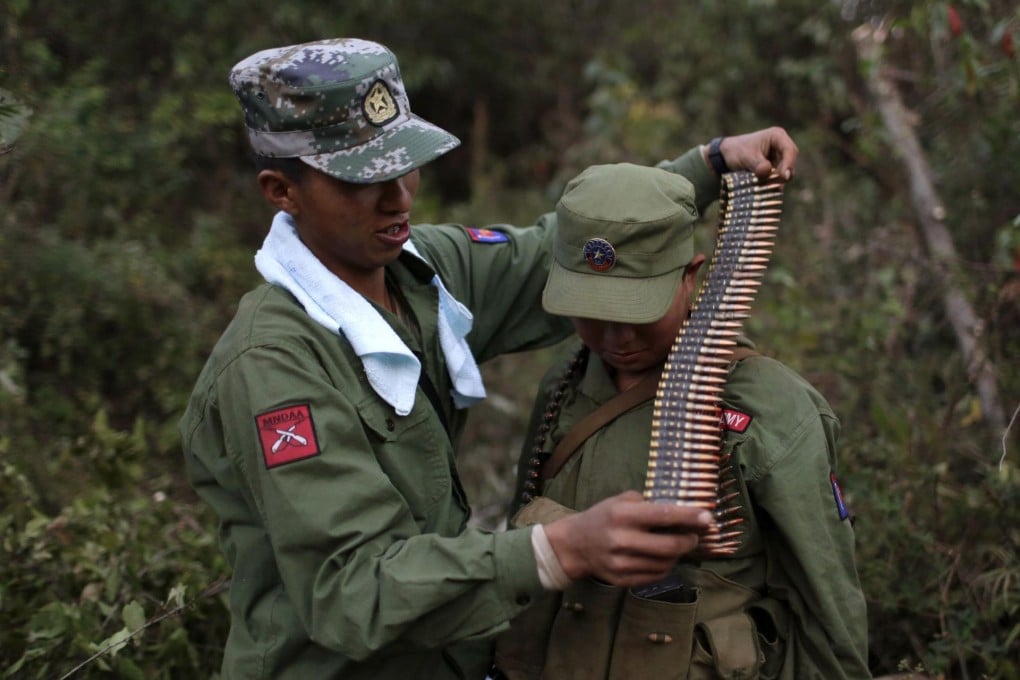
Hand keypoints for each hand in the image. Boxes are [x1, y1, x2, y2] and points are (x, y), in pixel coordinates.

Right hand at [542, 491, 712, 587]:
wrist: (573, 545)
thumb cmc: (602, 517)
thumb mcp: (619, 501)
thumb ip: (647, 504)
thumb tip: (681, 509)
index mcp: (623, 515)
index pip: (664, 516)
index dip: (690, 517)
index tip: (708, 518)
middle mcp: (622, 539)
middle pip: (670, 546)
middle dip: (690, 541)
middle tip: (695, 536)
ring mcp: (622, 563)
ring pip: (666, 563)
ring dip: (677, 555)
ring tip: (676, 545)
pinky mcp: (622, 580)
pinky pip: (656, 575)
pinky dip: (665, 566)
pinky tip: (662, 557)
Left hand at [704, 126, 798, 181]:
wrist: (727, 157)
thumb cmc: (736, 152)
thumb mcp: (745, 157)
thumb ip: (757, 164)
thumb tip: (768, 172)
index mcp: (777, 136)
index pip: (790, 150)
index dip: (789, 164)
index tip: (783, 176)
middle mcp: (781, 146)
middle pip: (790, 162)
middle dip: (783, 174)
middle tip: (774, 185)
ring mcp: (780, 158)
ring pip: (786, 172)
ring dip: (777, 181)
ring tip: (765, 186)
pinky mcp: (776, 169)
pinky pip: (779, 179)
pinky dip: (773, 184)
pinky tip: (764, 187)